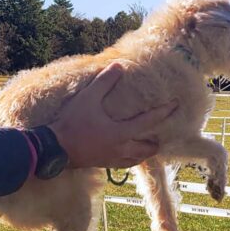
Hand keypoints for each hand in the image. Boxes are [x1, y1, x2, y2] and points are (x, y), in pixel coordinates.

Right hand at [49, 63, 177, 168]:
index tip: (175, 105)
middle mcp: (121, 149)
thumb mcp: (88, 98)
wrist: (54, 149)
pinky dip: (132, 158)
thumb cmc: (72, 122)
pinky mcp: (104, 164)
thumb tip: (119, 65)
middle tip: (162, 133)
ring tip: (148, 143)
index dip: (164, 112)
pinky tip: (128, 152)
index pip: (149, 122)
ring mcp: (113, 159)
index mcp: (121, 133)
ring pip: (137, 159)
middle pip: (148, 149)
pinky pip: (124, 164)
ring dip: (145, 152)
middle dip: (157, 142)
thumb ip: (104, 81)